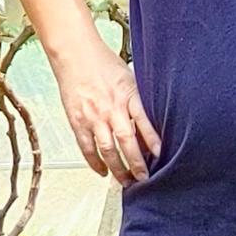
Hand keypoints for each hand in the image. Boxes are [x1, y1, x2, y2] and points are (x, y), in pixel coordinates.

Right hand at [59, 43, 161, 183]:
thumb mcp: (129, 78)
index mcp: (128, 94)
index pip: (144, 121)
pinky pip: (87, 148)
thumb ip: (138, 100)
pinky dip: (95, 163)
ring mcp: (93, 116)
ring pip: (107, 150)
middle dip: (137, 163)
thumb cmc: (103, 63)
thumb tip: (149, 124)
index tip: (160, 155)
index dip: (153, 140)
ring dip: (118, 169)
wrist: (75, 54)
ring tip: (126, 181)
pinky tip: (102, 171)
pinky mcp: (77, 121)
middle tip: (144, 178)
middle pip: (126, 141)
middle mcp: (111, 108)